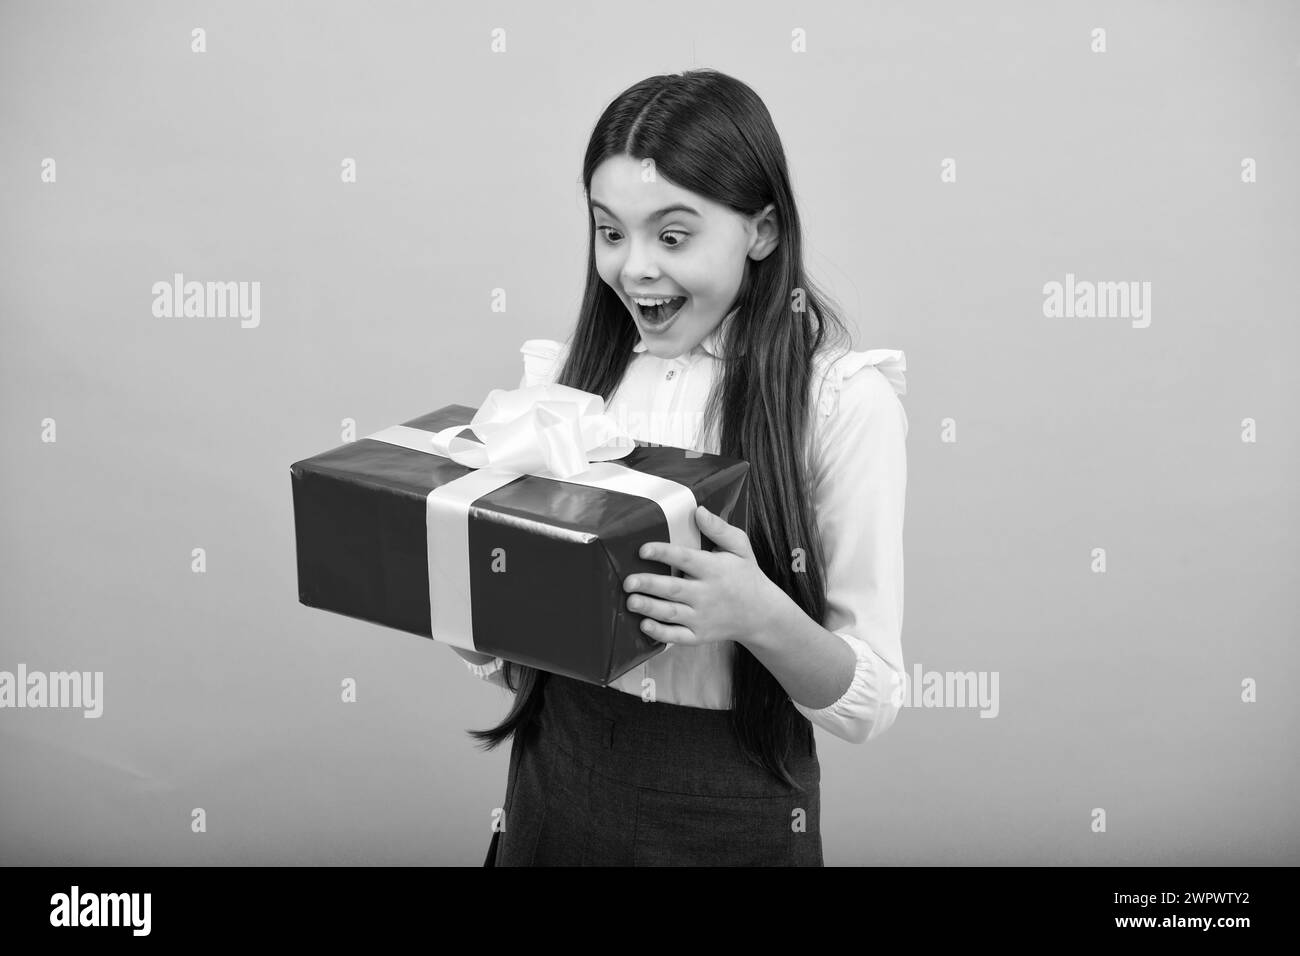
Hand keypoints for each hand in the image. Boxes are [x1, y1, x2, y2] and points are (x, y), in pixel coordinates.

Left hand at [622, 504, 784, 648]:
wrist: (761, 614)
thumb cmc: (745, 575)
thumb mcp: (740, 547)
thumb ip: (719, 529)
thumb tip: (698, 510)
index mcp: (714, 569)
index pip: (685, 558)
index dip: (663, 553)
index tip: (643, 549)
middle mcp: (707, 594)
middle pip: (674, 589)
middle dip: (649, 584)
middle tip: (627, 581)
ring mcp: (703, 617)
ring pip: (672, 614)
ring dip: (650, 608)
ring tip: (631, 601)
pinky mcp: (699, 635)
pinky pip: (677, 636)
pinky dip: (660, 633)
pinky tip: (644, 625)